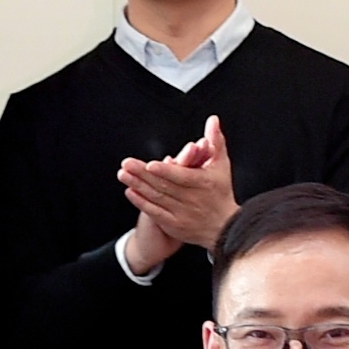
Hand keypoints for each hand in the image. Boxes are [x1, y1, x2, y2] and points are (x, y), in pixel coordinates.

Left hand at [118, 117, 237, 258]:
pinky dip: (141, 202)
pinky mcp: (174, 225)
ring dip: (138, 185)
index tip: (150, 165)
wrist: (225, 228)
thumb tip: (213, 120)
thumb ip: (215, 141)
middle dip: (143, 174)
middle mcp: (192, 200)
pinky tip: (130, 191)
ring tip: (123, 174)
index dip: (165, 171)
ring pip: (157, 198)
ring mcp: (182, 214)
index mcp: (203, 183)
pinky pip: (154, 213)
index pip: (182, 177)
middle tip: (126, 164)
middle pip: (164, 185)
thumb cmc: (221, 192)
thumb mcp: (221, 165)